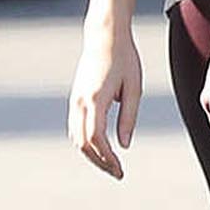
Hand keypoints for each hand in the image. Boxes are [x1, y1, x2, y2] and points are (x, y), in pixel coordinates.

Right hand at [68, 25, 141, 179]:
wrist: (104, 36)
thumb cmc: (124, 59)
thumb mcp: (134, 88)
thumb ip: (129, 118)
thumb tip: (124, 146)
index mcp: (96, 99)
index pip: (97, 139)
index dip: (108, 158)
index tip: (120, 170)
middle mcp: (81, 102)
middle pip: (83, 143)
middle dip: (99, 162)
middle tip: (117, 173)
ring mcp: (75, 100)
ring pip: (76, 137)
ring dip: (92, 154)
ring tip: (110, 164)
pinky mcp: (76, 98)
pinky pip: (75, 128)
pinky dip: (86, 142)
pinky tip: (100, 148)